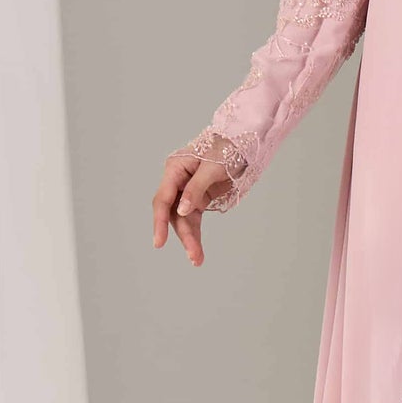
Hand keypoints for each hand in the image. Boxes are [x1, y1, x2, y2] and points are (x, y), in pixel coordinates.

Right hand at [152, 135, 238, 266]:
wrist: (242, 142)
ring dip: (190, 238)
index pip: (163, 199)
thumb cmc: (226, 148)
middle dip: (183, 235)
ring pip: (183, 220)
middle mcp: (176, 181)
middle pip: (172, 213)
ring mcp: (186, 191)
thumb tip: (181, 211)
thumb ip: (195, 189)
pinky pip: (193, 219)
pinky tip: (197, 250)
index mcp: (175, 168)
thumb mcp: (212, 168)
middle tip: (193, 256)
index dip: (159, 222)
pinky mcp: (198, 198)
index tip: (159, 242)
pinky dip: (195, 233)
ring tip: (197, 259)